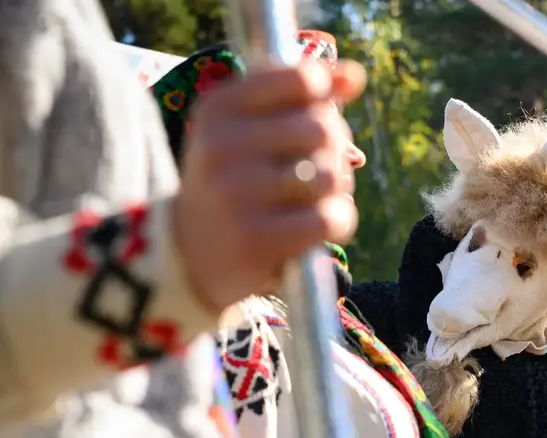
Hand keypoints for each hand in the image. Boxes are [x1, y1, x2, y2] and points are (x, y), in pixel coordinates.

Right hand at [173, 59, 366, 312]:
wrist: (191, 253)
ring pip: (329, 175)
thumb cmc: (237, 180)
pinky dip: (338, 222)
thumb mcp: (253, 127)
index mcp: (220, 106)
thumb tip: (355, 75)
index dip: (324, 97)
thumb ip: (303, 94)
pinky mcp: (256, 240)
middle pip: (322, 128)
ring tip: (314, 198)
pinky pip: (329, 218)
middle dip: (334, 150)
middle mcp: (222, 145)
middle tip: (317, 168)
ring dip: (336, 190)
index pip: (302, 78)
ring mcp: (237, 193)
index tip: (313, 116)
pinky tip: (319, 226)